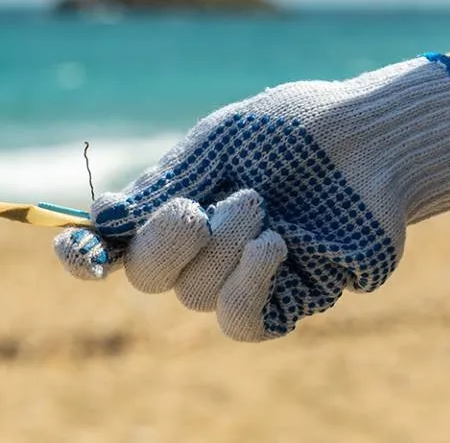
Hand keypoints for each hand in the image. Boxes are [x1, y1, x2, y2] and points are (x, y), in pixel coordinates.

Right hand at [54, 54, 449, 341]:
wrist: (368, 138)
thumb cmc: (293, 128)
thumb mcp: (221, 141)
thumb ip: (167, 181)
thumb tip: (105, 220)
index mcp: (175, 204)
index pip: (115, 244)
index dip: (84, 256)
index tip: (81, 252)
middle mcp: (200, 248)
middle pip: (148, 277)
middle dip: (168, 242)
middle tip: (207, 204)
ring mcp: (241, 276)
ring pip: (195, 296)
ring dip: (223, 248)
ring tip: (261, 204)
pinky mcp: (287, 299)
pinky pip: (242, 321)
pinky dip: (248, 286)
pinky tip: (275, 245)